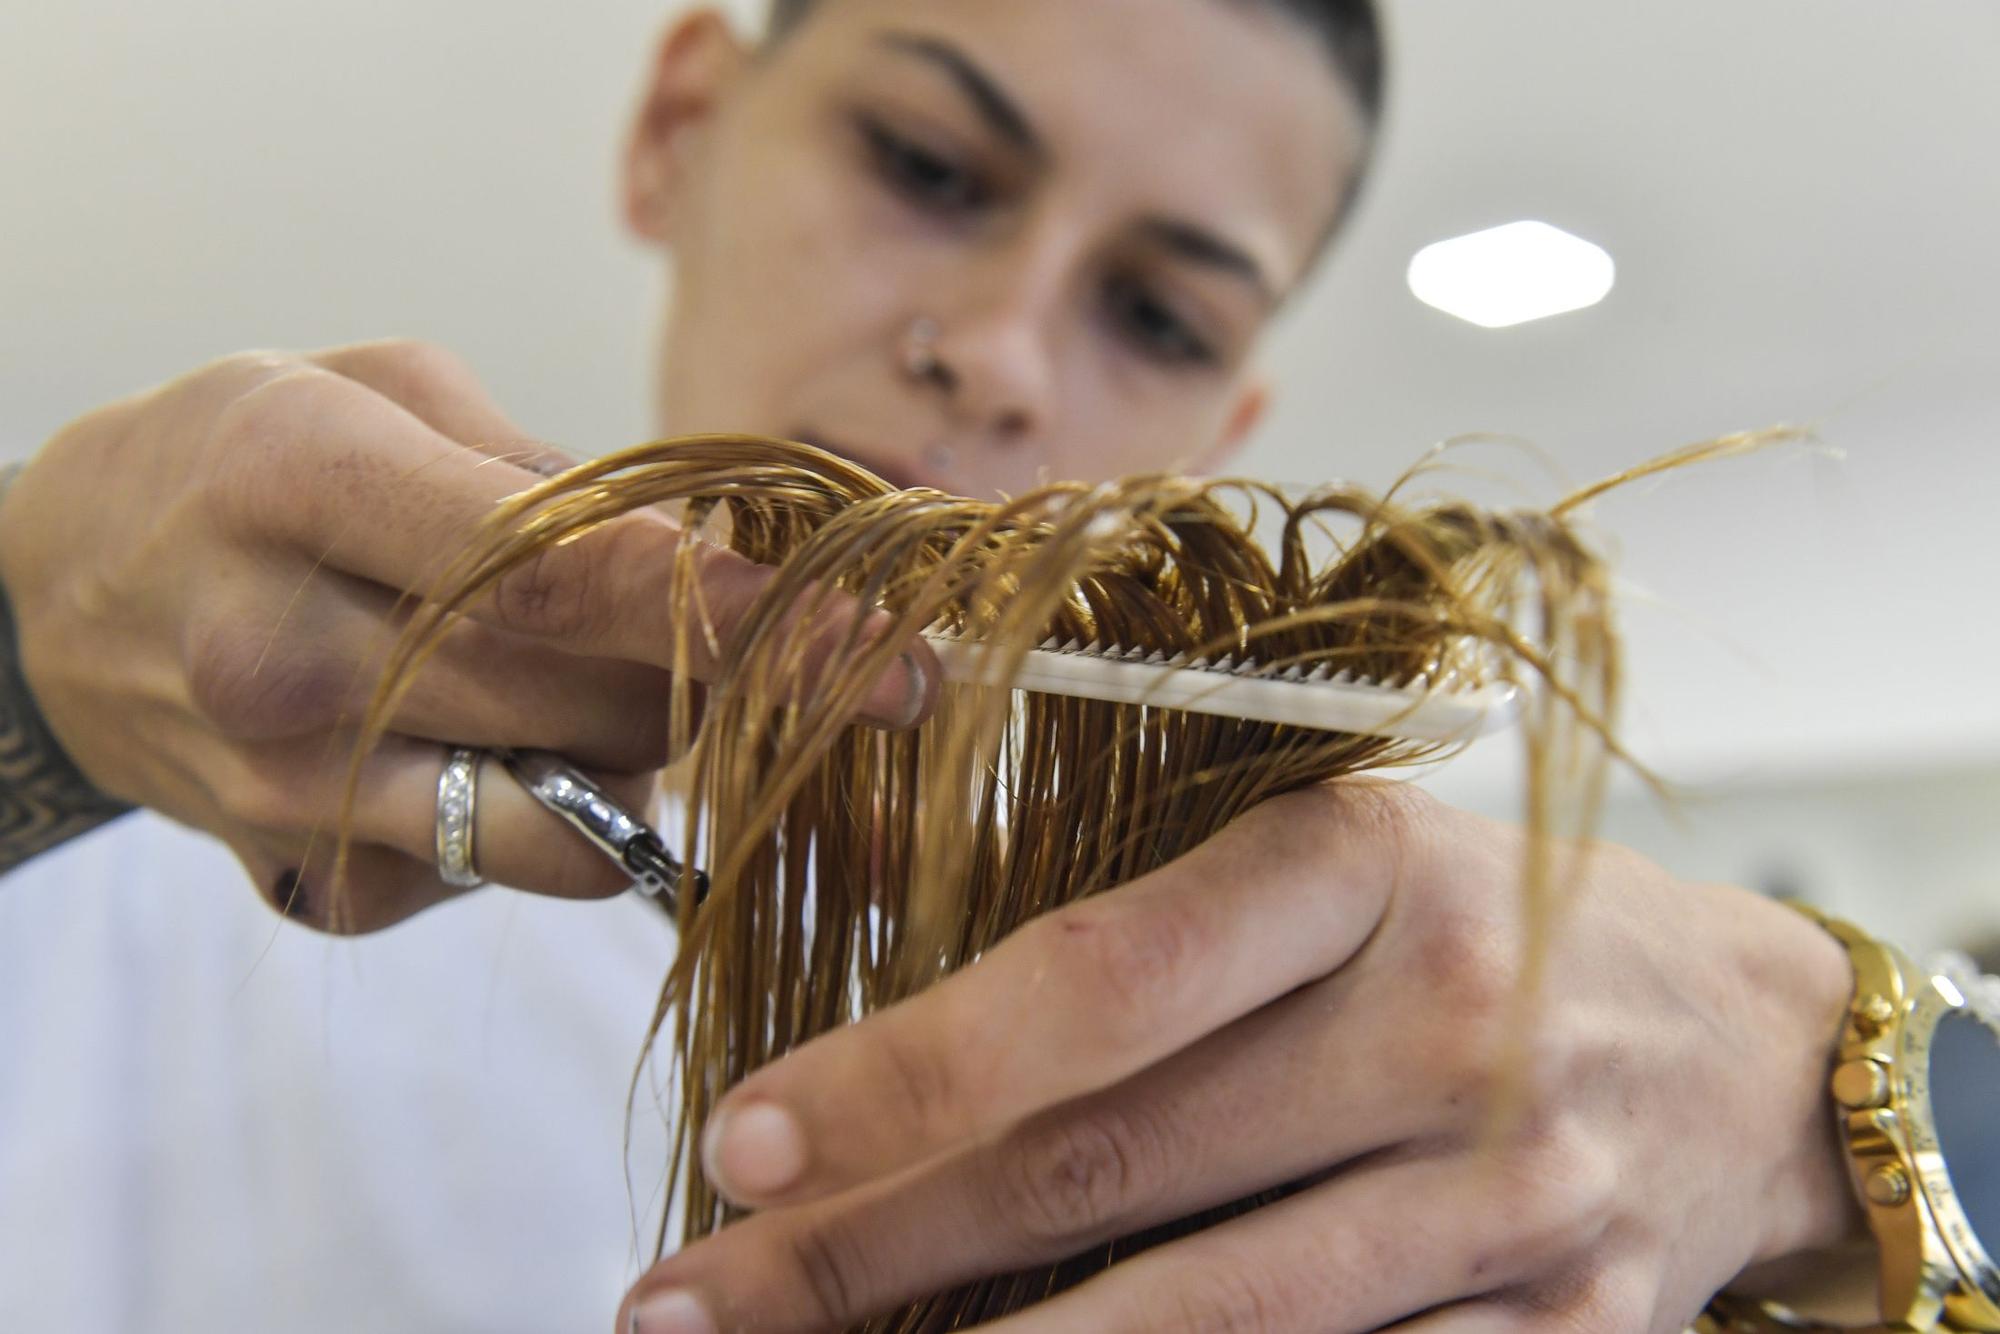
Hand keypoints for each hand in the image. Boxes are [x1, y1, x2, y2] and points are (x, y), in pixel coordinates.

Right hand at [0, 340, 930, 929]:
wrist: (53, 591)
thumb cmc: (241, 462)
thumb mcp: (378, 390)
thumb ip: (549, 474)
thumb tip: (722, 563)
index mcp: (305, 482)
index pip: (563, 571)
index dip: (746, 615)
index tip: (890, 647)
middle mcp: (288, 654)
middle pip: (589, 702)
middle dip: (726, 685)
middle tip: (804, 654)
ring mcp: (291, 790)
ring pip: (566, 823)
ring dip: (643, 763)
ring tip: (619, 692)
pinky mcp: (315, 882)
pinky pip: (504, 877)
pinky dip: (550, 816)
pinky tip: (497, 745)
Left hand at [619, 782, 1866, 1332]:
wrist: (1752, 1051)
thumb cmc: (1494, 926)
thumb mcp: (1346, 859)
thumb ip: (1161, 926)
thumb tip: (909, 1013)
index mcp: (1366, 867)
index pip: (1104, 976)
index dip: (909, 1069)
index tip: (744, 1140)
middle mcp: (1444, 1030)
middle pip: (1113, 1168)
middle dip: (874, 1250)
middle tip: (691, 1300)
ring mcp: (1512, 1201)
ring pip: (1209, 1320)